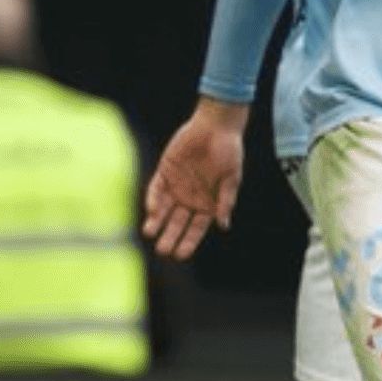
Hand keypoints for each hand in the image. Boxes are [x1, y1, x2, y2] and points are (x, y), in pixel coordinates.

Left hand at [144, 98, 247, 259]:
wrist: (216, 125)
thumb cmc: (229, 151)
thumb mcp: (231, 178)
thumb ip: (225, 200)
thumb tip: (224, 225)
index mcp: (207, 203)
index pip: (196, 228)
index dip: (189, 241)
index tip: (181, 255)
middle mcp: (190, 198)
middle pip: (177, 223)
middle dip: (170, 237)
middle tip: (163, 251)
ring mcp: (176, 185)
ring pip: (164, 209)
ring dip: (157, 221)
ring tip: (150, 233)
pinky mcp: (165, 171)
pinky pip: (156, 189)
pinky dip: (153, 199)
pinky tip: (150, 210)